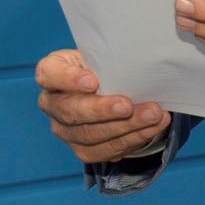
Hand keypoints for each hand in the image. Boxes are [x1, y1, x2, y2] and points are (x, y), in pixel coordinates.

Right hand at [34, 49, 171, 163]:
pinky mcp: (83, 149)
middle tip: (127, 105)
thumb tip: (138, 55)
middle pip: (71, 111)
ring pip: (91, 135)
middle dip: (102, 110)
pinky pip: (107, 149)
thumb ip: (110, 57)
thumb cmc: (104, 66)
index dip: (69, 79)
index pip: (50, 75)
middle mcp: (52, 104)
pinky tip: (154, 126)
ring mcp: (65, 130)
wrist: (111, 88)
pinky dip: (134, 137)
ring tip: (153, 114)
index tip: (93, 81)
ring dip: (126, 126)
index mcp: (51, 73)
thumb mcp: (102, 55)